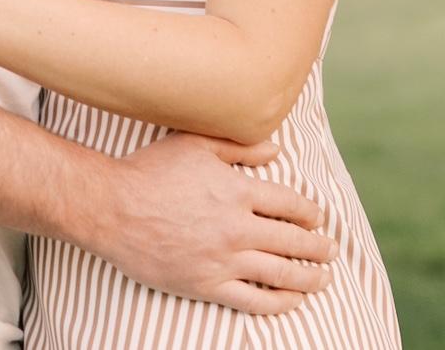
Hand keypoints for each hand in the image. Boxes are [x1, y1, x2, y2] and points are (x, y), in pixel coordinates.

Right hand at [86, 133, 333, 314]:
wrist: (113, 207)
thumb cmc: (151, 169)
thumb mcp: (195, 143)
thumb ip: (239, 145)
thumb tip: (277, 148)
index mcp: (237, 189)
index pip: (290, 203)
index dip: (309, 212)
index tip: (317, 217)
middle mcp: (236, 226)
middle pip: (292, 240)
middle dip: (318, 246)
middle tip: (331, 250)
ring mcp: (223, 259)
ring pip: (280, 273)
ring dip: (308, 277)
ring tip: (323, 278)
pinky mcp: (206, 284)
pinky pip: (254, 300)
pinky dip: (279, 302)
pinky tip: (292, 300)